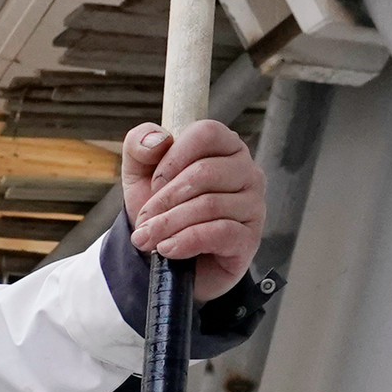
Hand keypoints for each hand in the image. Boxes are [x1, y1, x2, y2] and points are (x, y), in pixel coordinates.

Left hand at [120, 119, 264, 304]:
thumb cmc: (161, 209)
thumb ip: (139, 144)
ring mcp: (253, 205)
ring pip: (209, 205)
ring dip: (169, 224)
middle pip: (205, 172)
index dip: (173, 157)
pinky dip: (185, 241)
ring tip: (147, 238)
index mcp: (226, 147)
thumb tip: (158, 139)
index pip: (206, 133)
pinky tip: (167, 249)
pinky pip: (219, 232)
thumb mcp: (139, 172)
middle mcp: (247, 172)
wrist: (167, 258)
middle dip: (164, 199)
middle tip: (143, 221)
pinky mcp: (249, 238)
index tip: (154, 183)